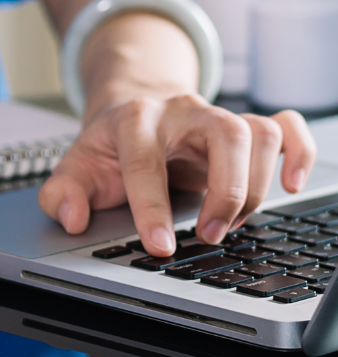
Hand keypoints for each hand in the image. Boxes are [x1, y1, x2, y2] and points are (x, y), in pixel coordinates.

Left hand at [39, 94, 316, 255]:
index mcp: (134, 119)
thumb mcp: (74, 168)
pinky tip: (287, 185)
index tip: (160, 245)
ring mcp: (216, 116)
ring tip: (230, 223)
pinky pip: (286, 125)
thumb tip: (71, 216)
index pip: (146, 160)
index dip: (152, 206)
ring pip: (258, 133)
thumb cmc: (107, 148)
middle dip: (224, 191)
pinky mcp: (242, 126)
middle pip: (225, 134)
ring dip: (255, 184)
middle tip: (209, 235)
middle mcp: (182, 111)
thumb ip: (60, 194)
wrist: (130, 112)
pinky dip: (296, 152)